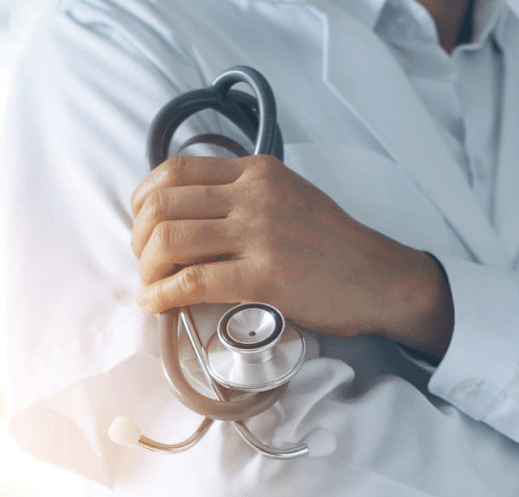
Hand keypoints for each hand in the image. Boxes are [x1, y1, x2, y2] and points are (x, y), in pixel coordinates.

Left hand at [131, 155, 453, 359]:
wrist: (379, 278)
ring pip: (170, 241)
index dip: (143, 199)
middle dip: (138, 238)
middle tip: (144, 262)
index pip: (174, 170)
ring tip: (151, 285)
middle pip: (162, 205)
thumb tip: (188, 212)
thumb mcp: (287, 195)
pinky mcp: (265, 275)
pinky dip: (163, 295)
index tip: (141, 224)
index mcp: (255, 172)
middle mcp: (254, 195)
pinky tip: (156, 304)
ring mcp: (259, 234)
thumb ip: (241, 194)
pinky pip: (194, 281)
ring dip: (147, 268)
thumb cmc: (331, 244)